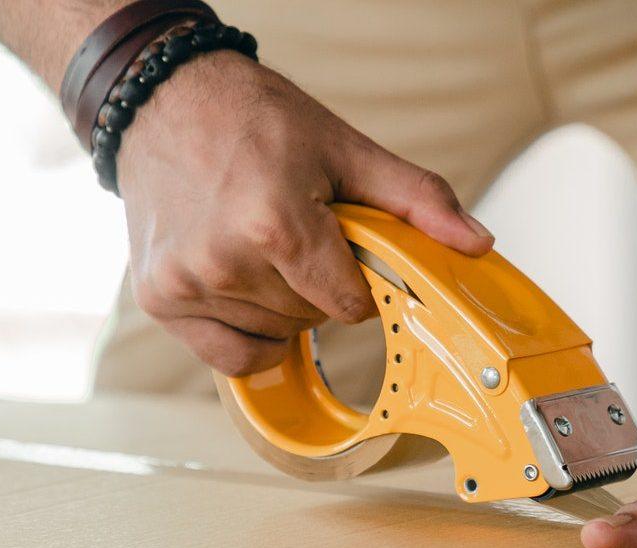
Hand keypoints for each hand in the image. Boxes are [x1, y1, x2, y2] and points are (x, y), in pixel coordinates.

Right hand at [114, 52, 492, 374]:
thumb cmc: (254, 119)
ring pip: (273, 336)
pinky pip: (228, 357)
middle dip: (318, 287)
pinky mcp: (160, 298)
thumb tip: (476, 243)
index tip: (342, 248)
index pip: (349, 304)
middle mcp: (225, 261)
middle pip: (311, 320)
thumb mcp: (346, 149)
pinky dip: (247, 335)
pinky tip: (243, 289)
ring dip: (280, 305)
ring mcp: (186, 283)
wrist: (164, 100)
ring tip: (260, 245)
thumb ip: (416, 200)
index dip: (357, 282)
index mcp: (275, 223)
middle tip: (296, 233)